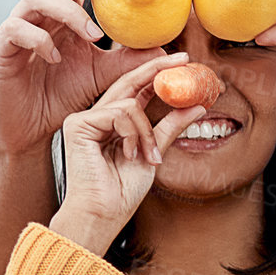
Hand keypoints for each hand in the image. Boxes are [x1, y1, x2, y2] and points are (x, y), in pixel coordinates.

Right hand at [0, 0, 187, 156]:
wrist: (30, 128)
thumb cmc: (64, 95)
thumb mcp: (105, 75)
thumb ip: (131, 59)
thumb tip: (169, 48)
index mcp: (65, 10)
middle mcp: (41, 11)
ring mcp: (19, 26)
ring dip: (69, 11)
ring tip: (95, 35)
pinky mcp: (1, 48)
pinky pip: (16, 30)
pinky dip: (38, 38)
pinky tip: (56, 56)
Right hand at [48, 59, 203, 254]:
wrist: (103, 214)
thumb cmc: (122, 192)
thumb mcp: (154, 153)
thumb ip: (170, 127)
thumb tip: (197, 106)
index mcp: (113, 123)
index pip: (137, 90)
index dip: (158, 74)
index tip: (183, 63)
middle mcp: (97, 116)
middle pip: (129, 83)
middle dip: (157, 70)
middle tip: (183, 60)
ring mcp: (85, 118)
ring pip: (130, 102)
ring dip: (147, 131)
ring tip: (147, 156)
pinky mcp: (78, 123)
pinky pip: (120, 112)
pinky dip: (133, 133)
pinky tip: (129, 154)